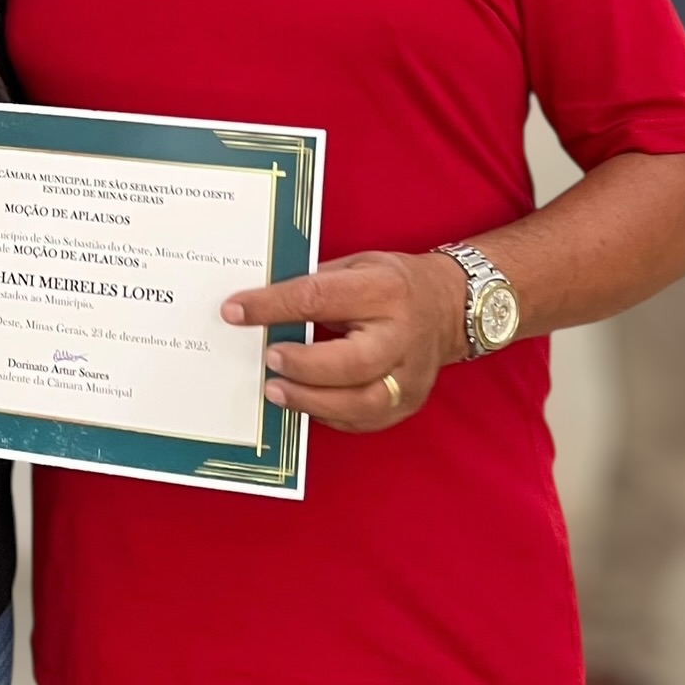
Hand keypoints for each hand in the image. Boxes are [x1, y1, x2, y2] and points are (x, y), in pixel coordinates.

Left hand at [219, 251, 466, 431]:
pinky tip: (304, 403)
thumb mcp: (357, 265)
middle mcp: (402, 336)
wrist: (449, 307)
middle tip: (268, 358)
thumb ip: (315, 284)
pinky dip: (329, 414)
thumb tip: (260, 303)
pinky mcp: (409, 402)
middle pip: (350, 361)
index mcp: (384, 290)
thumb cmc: (393, 283)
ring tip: (275, 390)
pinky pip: (364, 419)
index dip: (272, 306)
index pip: (319, 298)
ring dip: (311, 400)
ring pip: (360, 401)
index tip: (235, 311)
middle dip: (302, 365)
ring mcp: (410, 376)